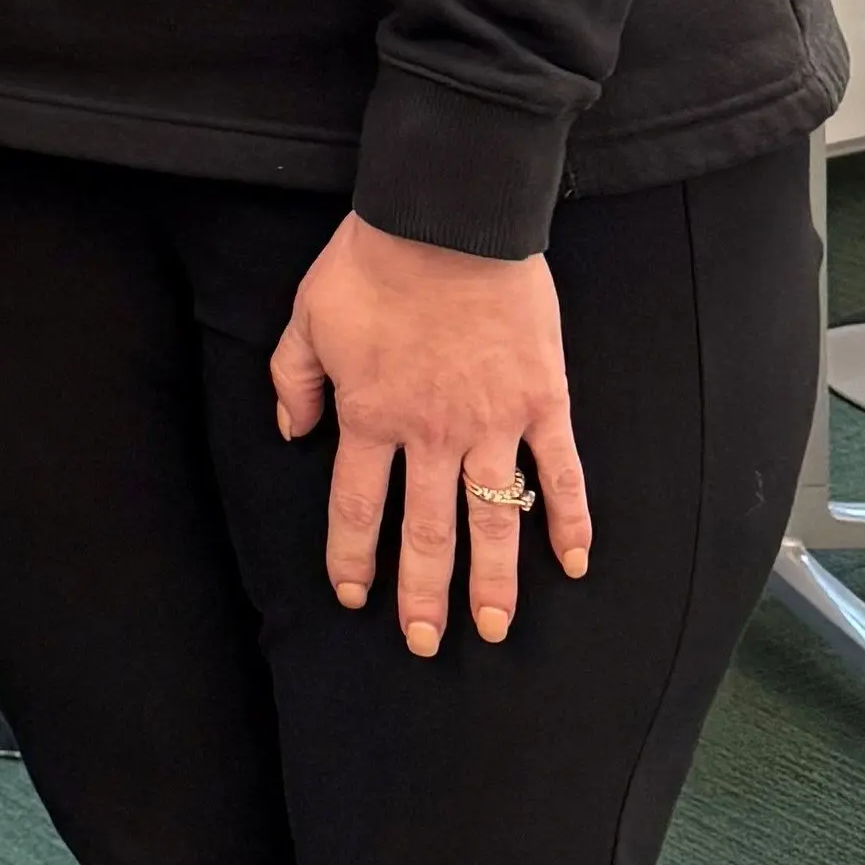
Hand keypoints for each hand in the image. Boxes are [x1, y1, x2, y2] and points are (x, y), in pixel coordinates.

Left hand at [271, 213, 590, 655]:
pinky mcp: (544, 402)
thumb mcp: (306, 318)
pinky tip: (573, 565)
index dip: (355, 560)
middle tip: (426, 643)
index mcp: (369, 418)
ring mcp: (494, 423)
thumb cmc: (372, 263)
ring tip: (493, 629)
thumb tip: (292, 434)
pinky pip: (561, 475)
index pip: (358, 510)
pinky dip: (570, 522)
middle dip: (423, 595)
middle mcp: (431, 434)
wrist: (448, 220)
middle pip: (426, 533)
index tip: (356, 599)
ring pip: (493, 521)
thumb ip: (293, 381)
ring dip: (494, 581)